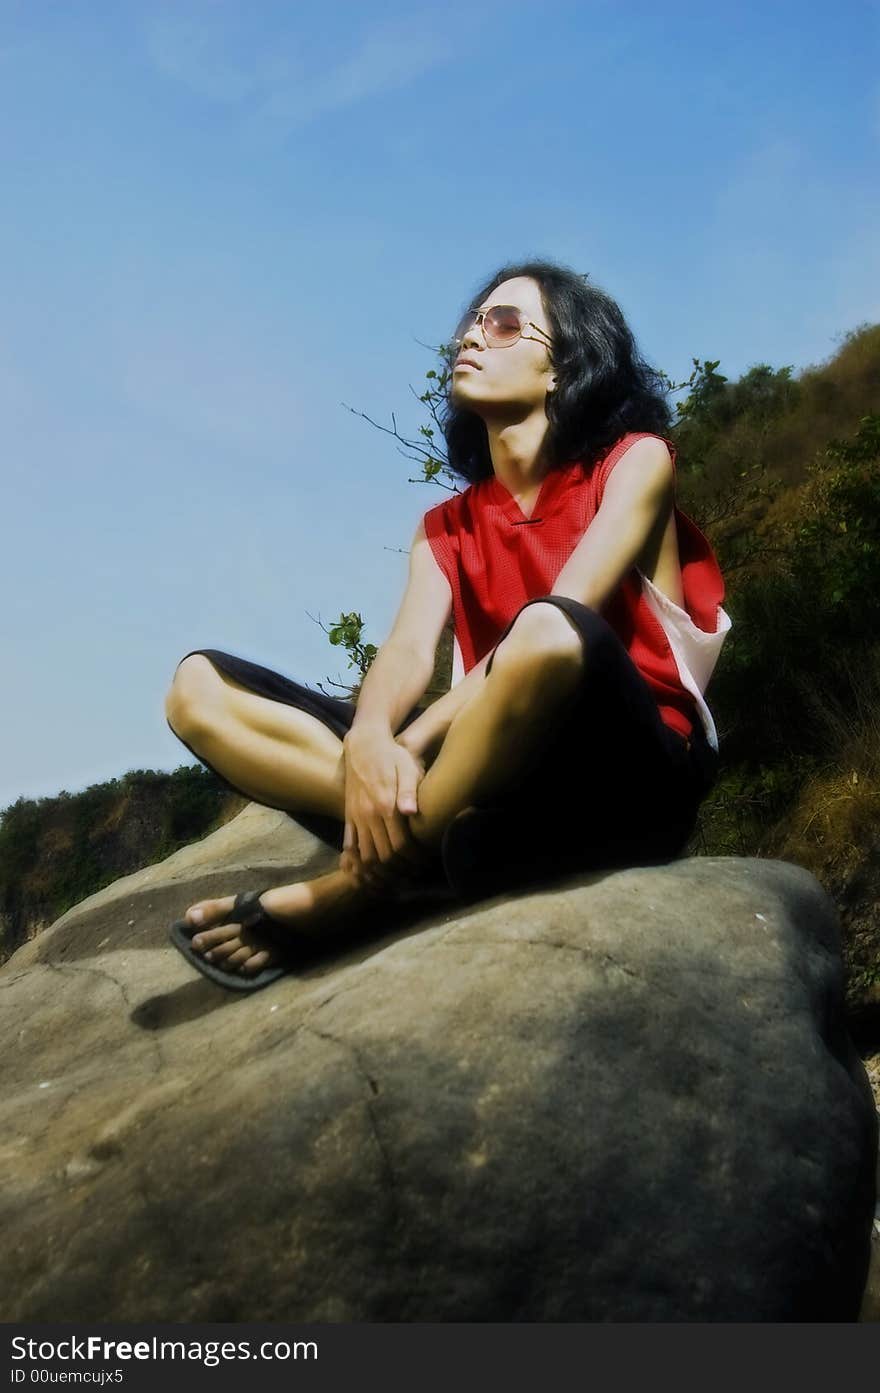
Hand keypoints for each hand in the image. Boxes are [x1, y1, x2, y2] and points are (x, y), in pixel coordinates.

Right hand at [340, 729, 427, 889]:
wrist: (364, 745)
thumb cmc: (392, 756)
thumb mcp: (406, 767)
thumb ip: (408, 790)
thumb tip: (410, 812)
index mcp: (385, 805)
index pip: (400, 844)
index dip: (413, 858)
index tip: (423, 861)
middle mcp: (368, 815)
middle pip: (383, 855)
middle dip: (400, 868)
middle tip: (413, 871)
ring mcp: (356, 817)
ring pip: (365, 855)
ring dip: (380, 869)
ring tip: (395, 872)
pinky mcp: (348, 816)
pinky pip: (350, 845)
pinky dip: (359, 860)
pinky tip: (372, 866)